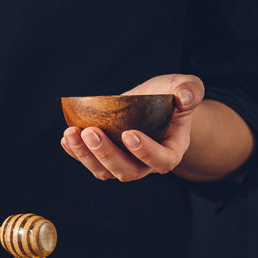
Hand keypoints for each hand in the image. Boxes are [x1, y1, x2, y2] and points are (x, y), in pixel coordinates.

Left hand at [61, 74, 204, 181]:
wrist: (156, 103)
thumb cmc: (172, 96)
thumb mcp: (186, 86)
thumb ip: (191, 90)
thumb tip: (185, 98)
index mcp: (171, 149)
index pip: (162, 160)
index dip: (146, 152)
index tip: (129, 134)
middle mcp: (147, 163)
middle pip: (128, 171)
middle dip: (107, 154)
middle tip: (91, 132)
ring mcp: (126, 162)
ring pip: (105, 172)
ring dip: (85, 156)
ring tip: (71, 134)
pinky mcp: (107, 158)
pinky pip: (91, 163)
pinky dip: (76, 153)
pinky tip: (66, 139)